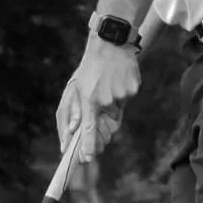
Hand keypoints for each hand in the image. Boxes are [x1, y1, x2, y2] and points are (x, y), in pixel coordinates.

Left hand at [56, 36, 140, 164]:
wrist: (110, 43)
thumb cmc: (89, 69)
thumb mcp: (75, 89)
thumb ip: (71, 114)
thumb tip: (69, 136)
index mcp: (89, 100)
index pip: (89, 129)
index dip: (88, 146)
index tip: (87, 159)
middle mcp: (106, 100)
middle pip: (108, 125)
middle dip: (105, 124)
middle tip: (102, 110)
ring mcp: (121, 95)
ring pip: (118, 112)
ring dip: (113, 105)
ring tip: (108, 84)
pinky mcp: (133, 89)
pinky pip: (127, 100)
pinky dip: (122, 94)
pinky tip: (117, 79)